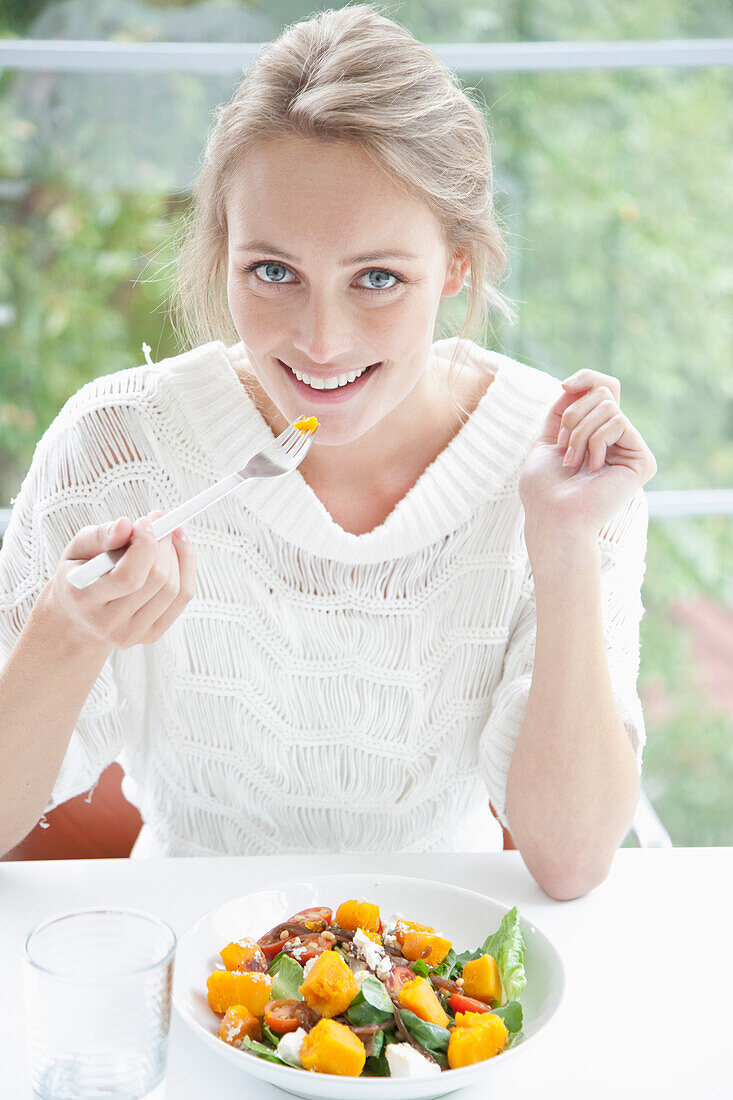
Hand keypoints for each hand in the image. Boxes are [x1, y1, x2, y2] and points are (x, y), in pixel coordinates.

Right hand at [50, 509, 196, 649]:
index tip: (146, 522)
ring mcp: (132, 633)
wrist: (79, 615)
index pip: (128, 577)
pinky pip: (182, 598)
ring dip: (176, 554)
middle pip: (156, 581)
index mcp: (83, 600)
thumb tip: (126, 525)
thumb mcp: (78, 549)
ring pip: (173, 588)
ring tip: (166, 534)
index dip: (145, 545)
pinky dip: (186, 568)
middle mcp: (107, 624)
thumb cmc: (80, 574)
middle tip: (159, 521)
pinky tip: (178, 550)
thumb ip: (99, 535)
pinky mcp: (151, 635)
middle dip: (162, 544)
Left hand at [518, 369, 657, 537]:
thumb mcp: (547, 438)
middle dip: (573, 415)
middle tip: (564, 447)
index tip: (564, 385)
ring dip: (579, 432)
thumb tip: (578, 384)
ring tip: (574, 462)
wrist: (552, 515)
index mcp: (597, 435)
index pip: (604, 388)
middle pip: (604, 392)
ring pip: (608, 405)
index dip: (587, 378)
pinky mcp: (642, 460)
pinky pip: (617, 422)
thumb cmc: (543, 488)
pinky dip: (595, 441)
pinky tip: (594, 469)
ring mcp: (631, 450)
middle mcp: (617, 441)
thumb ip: (565, 409)